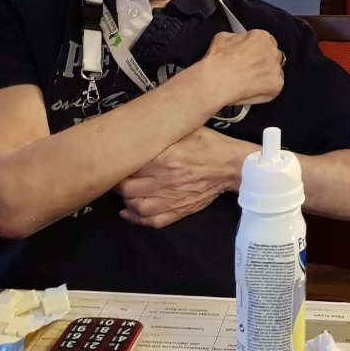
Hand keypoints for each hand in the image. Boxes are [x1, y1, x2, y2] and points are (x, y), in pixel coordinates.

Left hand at [116, 128, 252, 227]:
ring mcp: (173, 198)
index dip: (120, 164)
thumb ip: (164, 132)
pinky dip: (138, 219)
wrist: (232, 166)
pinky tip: (129, 212)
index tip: (117, 160)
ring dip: (126, 201)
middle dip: (118, 184)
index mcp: (166, 159)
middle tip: (117, 177)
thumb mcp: (187, 130)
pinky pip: (154, 220)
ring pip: (138, 206)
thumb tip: (142, 130)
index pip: (130, 166)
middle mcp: (166, 181)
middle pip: (128, 189)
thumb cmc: (210, 145)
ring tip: (124, 193)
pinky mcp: (180, 210)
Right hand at [199, 29, 285, 111]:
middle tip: (250, 70)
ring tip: (249, 82)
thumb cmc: (218, 61)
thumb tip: (238, 42)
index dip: (258, 50)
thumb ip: (237, 38)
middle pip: (273, 56)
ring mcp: (275, 69)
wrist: (216, 81)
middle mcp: (272, 51)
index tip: (252, 56)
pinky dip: (265, 90)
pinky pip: (274, 87)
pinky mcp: (276, 85)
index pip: (266, 42)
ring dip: (266, 76)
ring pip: (275, 72)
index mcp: (261, 37)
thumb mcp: (223, 38)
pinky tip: (252, 90)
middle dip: (264, 62)